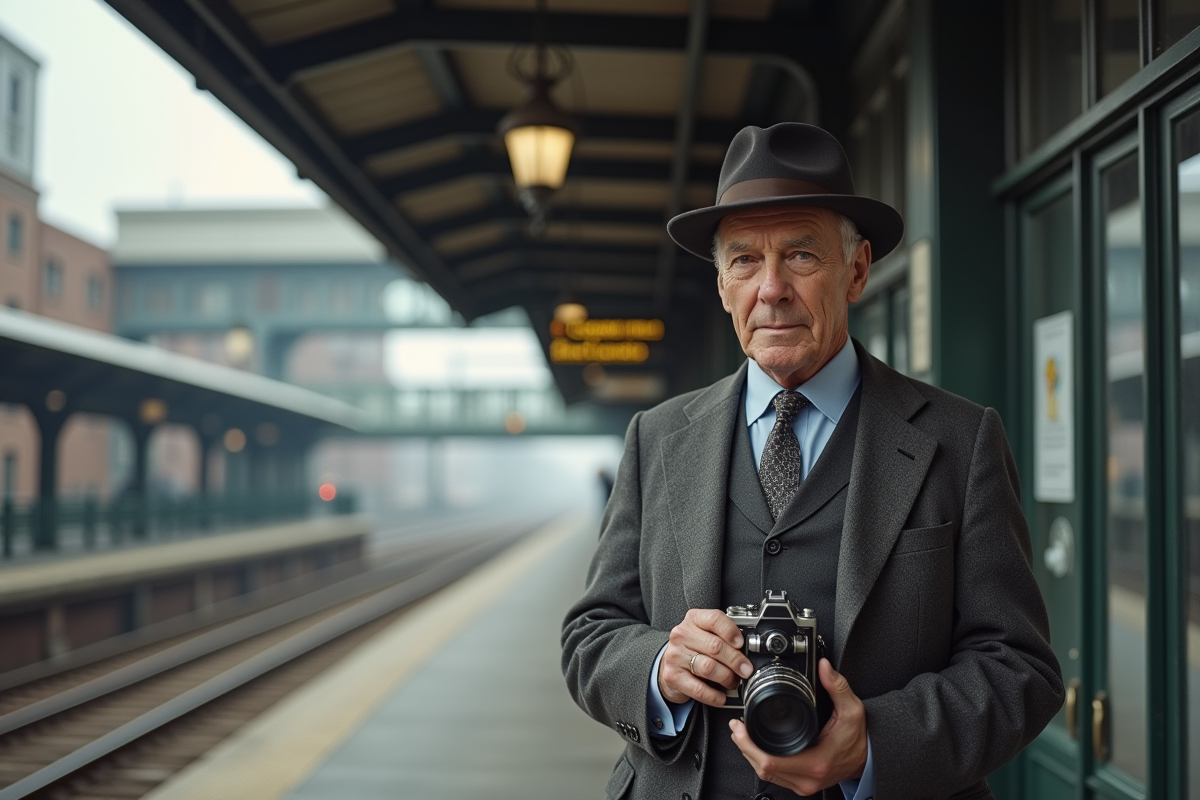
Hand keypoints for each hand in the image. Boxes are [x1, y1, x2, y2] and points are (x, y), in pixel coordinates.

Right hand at [658, 608, 753, 706]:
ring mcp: (676, 655)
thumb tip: (747, 651)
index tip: (741, 644)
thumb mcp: (706, 634)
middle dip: (735, 660)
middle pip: (715, 646)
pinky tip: (721, 697)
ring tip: (733, 682)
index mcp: (693, 620)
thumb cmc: (694, 648)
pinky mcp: (673, 676)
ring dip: (726, 678)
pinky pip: (699, 688)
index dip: (731, 632)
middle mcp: (682, 635)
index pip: (715, 619)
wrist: (671, 665)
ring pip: (709, 667)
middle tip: (745, 670)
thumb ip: (723, 637)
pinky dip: (714, 695)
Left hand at [729, 658, 867, 794]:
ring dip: (750, 755)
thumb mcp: (852, 709)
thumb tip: (824, 667)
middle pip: (762, 769)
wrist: (869, 759)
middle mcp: (807, 778)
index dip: (749, 745)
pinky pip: (775, 777)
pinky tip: (755, 747)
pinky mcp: (802, 785)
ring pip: (766, 775)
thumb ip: (837, 686)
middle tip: (736, 728)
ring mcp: (804, 785)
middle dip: (744, 747)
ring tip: (741, 735)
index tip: (740, 727)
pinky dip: (761, 762)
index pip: (770, 762)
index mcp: (816, 762)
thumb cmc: (860, 738)